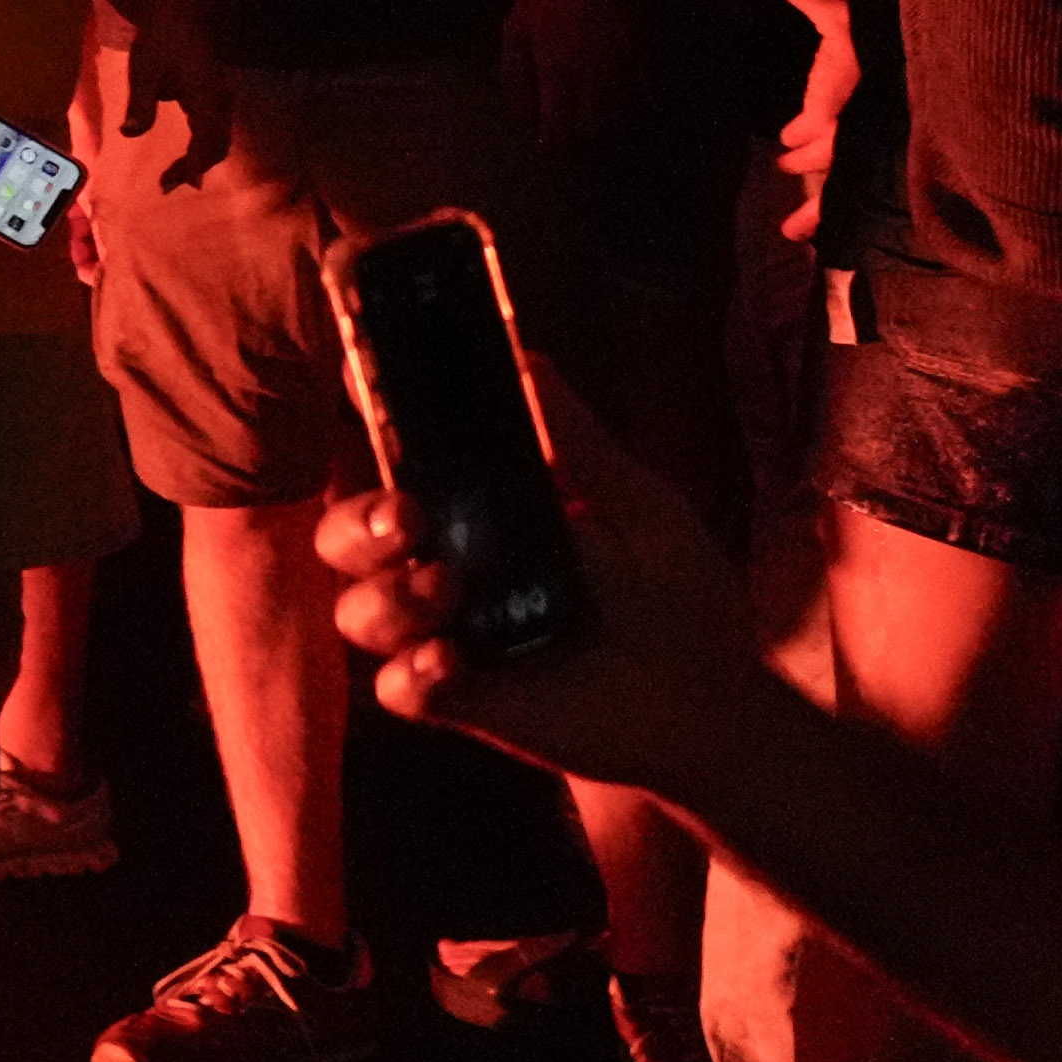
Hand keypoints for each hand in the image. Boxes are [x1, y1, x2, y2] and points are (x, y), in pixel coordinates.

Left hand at [87, 0, 204, 184]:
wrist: (174, 6)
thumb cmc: (158, 38)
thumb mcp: (144, 71)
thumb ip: (140, 105)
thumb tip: (130, 134)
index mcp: (207, 99)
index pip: (206, 145)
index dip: (191, 168)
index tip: (169, 185)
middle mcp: (221, 99)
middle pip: (218, 144)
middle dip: (197, 167)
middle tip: (169, 184)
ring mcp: (221, 92)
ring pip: (220, 135)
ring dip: (202, 156)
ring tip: (180, 175)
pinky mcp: (215, 87)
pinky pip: (217, 123)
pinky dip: (205, 141)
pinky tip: (190, 148)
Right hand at [315, 357, 783, 799]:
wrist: (716, 706)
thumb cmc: (681, 601)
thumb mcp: (638, 507)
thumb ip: (575, 440)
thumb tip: (526, 355)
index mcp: (479, 513)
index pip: (396, 466)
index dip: (368, 430)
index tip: (363, 392)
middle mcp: (446, 570)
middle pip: (345, 535)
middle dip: (355, 521)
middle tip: (407, 519)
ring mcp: (447, 637)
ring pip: (357, 610)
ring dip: (387, 595)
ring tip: (449, 589)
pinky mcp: (461, 701)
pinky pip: (398, 688)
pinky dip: (412, 674)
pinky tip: (451, 661)